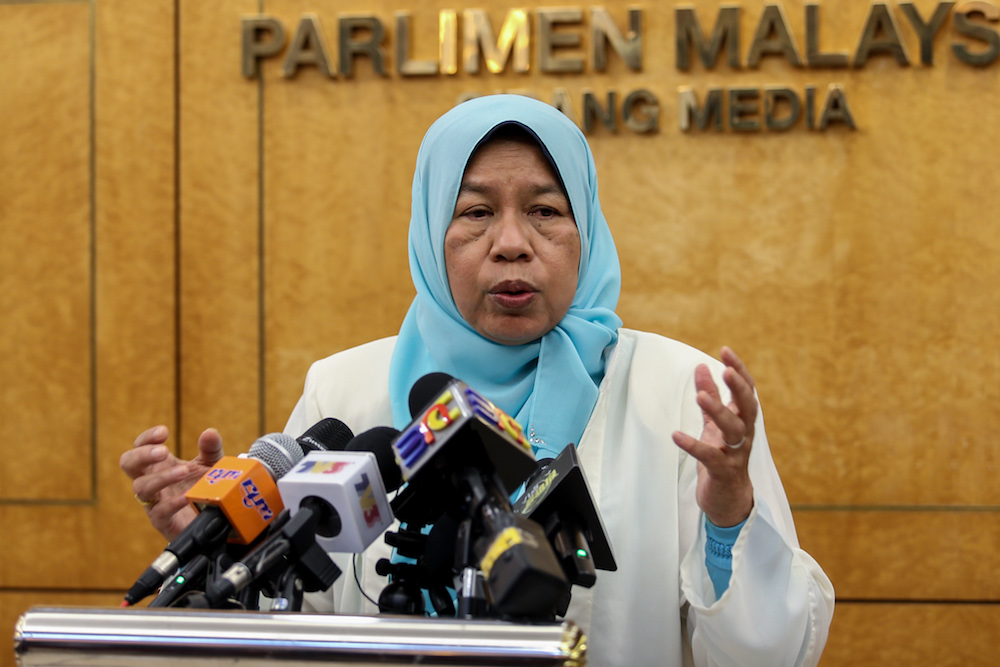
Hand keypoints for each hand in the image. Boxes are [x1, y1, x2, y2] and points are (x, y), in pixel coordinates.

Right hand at [120, 425, 224, 539]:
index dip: (147, 438)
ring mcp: (154, 502)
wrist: (213, 518)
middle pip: (128, 464)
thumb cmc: (205, 487)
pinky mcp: (163, 521)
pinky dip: (172, 503)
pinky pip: (159, 512)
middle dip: (142, 454)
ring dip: (161, 477)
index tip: (164, 432)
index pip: (140, 446)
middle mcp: (152, 481)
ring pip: (141, 488)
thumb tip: (210, 432)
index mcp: (159, 464)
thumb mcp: (211, 464)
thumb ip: (211, 449)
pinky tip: (186, 496)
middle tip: (164, 451)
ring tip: (183, 471)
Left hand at [672, 346, 755, 526]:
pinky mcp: (722, 471)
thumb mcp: (715, 423)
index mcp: (743, 420)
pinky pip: (710, 456)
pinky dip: (693, 445)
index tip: (726, 350)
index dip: (739, 370)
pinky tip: (676, 435)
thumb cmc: (722, 456)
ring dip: (718, 411)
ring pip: (733, 430)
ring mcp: (735, 453)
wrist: (727, 499)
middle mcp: (744, 435)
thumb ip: (711, 396)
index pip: (747, 390)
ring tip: (700, 397)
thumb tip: (701, 366)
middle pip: (748, 407)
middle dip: (739, 387)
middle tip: (726, 371)